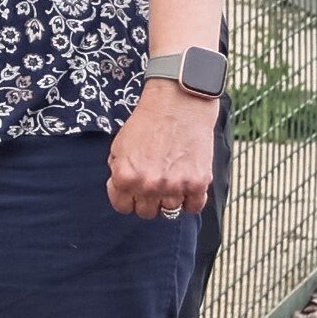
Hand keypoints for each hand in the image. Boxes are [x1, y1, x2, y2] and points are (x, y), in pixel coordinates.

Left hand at [107, 79, 216, 218]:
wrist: (178, 105)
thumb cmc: (147, 123)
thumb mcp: (119, 146)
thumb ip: (118, 172)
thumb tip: (121, 190)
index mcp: (126, 177)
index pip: (122, 207)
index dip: (127, 197)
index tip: (133, 189)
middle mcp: (149, 185)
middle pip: (146, 212)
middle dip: (147, 199)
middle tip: (153, 183)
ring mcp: (174, 186)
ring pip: (169, 211)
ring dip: (169, 198)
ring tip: (171, 179)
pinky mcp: (198, 183)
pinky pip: (193, 207)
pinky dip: (191, 200)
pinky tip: (187, 185)